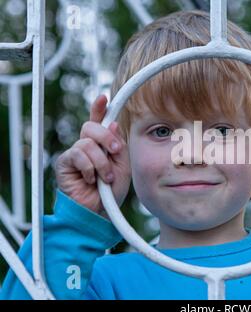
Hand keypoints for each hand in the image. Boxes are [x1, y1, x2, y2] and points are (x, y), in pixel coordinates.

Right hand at [55, 95, 130, 218]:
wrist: (99, 212)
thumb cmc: (111, 191)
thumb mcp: (122, 166)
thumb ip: (118, 146)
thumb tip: (112, 123)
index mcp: (101, 145)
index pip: (99, 123)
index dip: (99, 109)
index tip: (104, 97)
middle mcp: (86, 146)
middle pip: (91, 126)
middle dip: (106, 137)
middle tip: (115, 151)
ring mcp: (75, 154)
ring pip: (87, 143)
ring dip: (101, 162)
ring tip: (105, 178)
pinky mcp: (65, 163)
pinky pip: (78, 155)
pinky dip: (90, 169)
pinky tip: (91, 180)